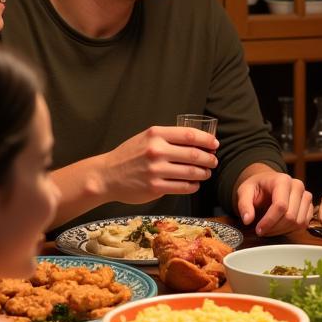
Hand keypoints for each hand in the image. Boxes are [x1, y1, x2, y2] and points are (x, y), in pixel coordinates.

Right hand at [99, 126, 217, 203]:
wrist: (106, 175)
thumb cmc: (129, 155)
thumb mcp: (146, 138)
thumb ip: (168, 138)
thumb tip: (198, 141)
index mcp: (156, 134)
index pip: (190, 135)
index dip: (207, 140)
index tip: (215, 144)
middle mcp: (156, 151)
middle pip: (194, 154)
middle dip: (209, 159)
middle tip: (213, 161)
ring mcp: (156, 170)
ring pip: (191, 172)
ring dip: (204, 173)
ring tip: (206, 173)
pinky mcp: (155, 188)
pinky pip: (183, 187)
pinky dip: (193, 186)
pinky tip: (194, 184)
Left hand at [234, 168, 312, 235]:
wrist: (267, 183)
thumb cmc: (257, 186)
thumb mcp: (244, 191)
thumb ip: (244, 204)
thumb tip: (247, 219)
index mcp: (282, 180)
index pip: (281, 205)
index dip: (269, 221)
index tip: (258, 230)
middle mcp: (297, 186)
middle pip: (290, 216)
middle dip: (274, 228)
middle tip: (262, 231)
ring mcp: (305, 196)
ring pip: (298, 222)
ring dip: (282, 230)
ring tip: (270, 229)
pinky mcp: (309, 206)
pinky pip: (304, 224)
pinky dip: (291, 229)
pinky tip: (279, 227)